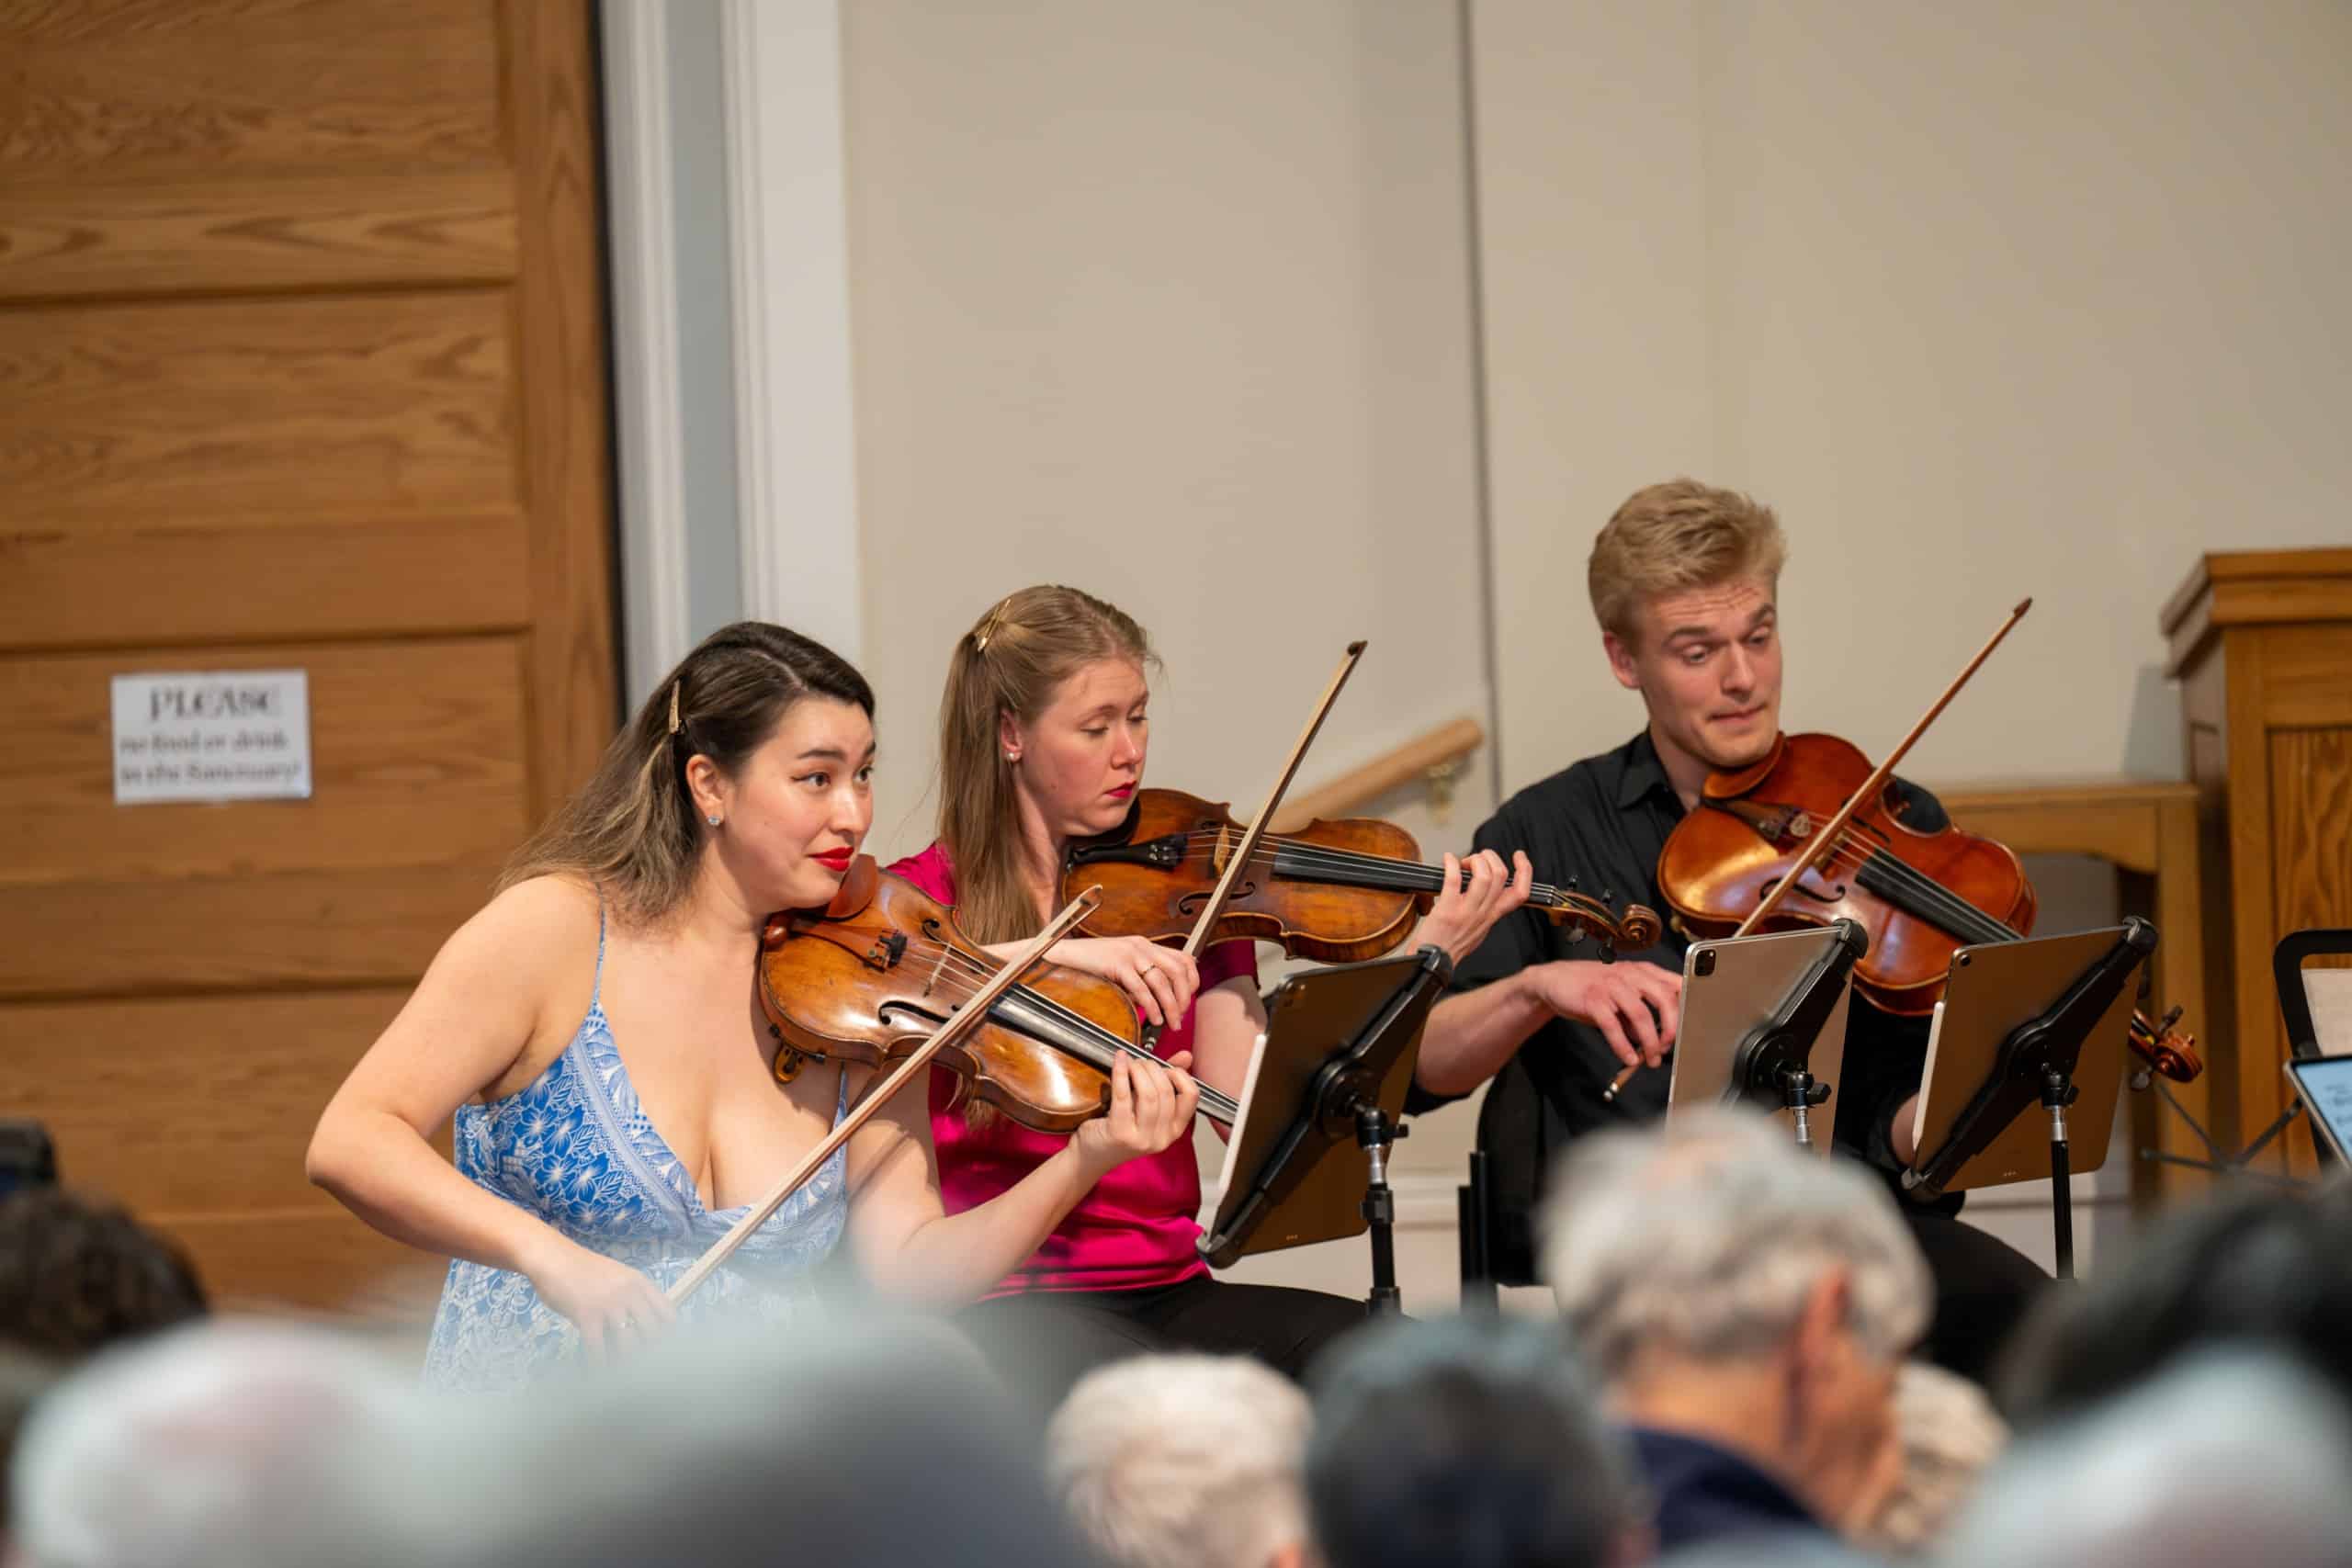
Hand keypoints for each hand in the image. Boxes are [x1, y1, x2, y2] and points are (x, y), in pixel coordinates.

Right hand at [524, 1235, 676, 1358]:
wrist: (553, 1258)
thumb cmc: (581, 1268)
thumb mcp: (616, 1276)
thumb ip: (628, 1296)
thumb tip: (636, 1325)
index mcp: (639, 1282)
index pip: (666, 1310)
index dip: (670, 1333)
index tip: (669, 1348)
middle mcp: (629, 1293)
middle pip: (651, 1331)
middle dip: (651, 1352)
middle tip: (647, 1368)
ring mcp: (609, 1304)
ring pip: (627, 1342)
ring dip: (627, 1362)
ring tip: (626, 1376)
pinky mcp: (587, 1315)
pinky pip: (598, 1347)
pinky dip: (599, 1363)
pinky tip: (598, 1373)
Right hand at [1048, 937, 1199, 1027]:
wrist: (1064, 954)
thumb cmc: (1092, 964)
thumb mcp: (1122, 965)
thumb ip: (1140, 976)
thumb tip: (1158, 999)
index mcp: (1146, 945)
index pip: (1184, 958)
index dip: (1192, 981)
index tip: (1188, 999)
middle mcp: (1142, 946)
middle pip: (1178, 970)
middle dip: (1184, 997)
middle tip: (1180, 1017)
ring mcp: (1130, 953)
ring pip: (1162, 982)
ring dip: (1170, 1006)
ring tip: (1169, 1023)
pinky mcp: (1117, 964)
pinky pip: (1141, 988)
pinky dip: (1151, 1007)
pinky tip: (1153, 1019)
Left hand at [1072, 1049, 1200, 1178]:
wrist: (1092, 1155)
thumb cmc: (1119, 1128)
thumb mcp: (1146, 1107)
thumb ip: (1167, 1081)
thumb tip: (1186, 1056)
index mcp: (1174, 1131)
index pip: (1191, 1097)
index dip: (1180, 1075)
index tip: (1166, 1067)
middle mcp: (1162, 1138)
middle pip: (1166, 1092)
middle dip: (1153, 1068)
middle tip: (1140, 1062)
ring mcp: (1141, 1138)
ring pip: (1148, 1094)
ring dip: (1138, 1070)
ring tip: (1130, 1063)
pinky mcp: (1119, 1133)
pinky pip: (1123, 1095)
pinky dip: (1120, 1073)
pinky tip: (1119, 1061)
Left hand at [1410, 850, 1533, 966]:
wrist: (1433, 963)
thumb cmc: (1451, 946)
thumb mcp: (1479, 930)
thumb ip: (1486, 911)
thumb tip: (1486, 889)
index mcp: (1493, 916)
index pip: (1520, 893)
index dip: (1525, 870)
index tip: (1519, 856)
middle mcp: (1484, 913)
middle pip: (1501, 876)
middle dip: (1490, 858)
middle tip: (1476, 859)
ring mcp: (1467, 912)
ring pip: (1484, 876)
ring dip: (1474, 860)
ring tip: (1463, 862)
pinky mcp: (1447, 910)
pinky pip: (1454, 880)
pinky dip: (1451, 864)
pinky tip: (1447, 860)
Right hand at [1520, 959, 1681, 1068]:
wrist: (1554, 980)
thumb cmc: (1593, 989)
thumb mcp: (1621, 998)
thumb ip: (1639, 1017)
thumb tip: (1657, 1043)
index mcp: (1642, 971)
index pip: (1676, 984)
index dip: (1687, 1007)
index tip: (1689, 1029)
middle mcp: (1630, 974)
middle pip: (1664, 998)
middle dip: (1672, 1028)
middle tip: (1669, 1048)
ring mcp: (1611, 985)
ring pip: (1641, 1014)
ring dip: (1650, 1042)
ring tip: (1651, 1060)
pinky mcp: (1593, 999)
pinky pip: (1613, 1026)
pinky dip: (1623, 1046)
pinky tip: (1628, 1058)